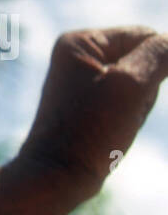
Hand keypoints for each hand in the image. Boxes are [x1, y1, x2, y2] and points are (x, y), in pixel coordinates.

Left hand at [16, 27, 167, 202]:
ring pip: (140, 83)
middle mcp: (77, 55)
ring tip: (114, 124)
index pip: (147, 36)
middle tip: (118, 114)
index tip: (127, 97)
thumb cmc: (90, 132)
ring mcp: (82, 79)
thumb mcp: (132, 85)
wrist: (57, 177)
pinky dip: (131, 116)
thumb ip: (161, 53)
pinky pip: (128, 101)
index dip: (156, 67)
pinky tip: (112, 131)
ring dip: (139, 105)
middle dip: (145, 89)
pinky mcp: (89, 102)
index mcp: (80, 42)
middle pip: (144, 60)